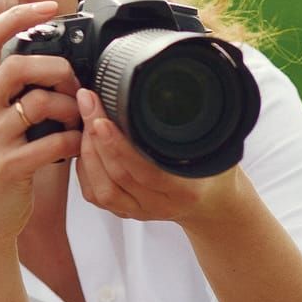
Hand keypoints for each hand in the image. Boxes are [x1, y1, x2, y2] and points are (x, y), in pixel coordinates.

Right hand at [0, 1, 83, 242]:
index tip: (48, 6)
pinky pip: (54, 141)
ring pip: (39, 101)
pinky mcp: (6, 166)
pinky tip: (80, 144)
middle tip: (75, 82)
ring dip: (70, 107)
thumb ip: (9, 92)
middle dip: (57, 67)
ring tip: (78, 118)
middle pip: (17, 65)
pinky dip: (75, 140)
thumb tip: (51, 59)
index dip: (16, 16)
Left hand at [75, 87, 242, 227]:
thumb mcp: (218, 146)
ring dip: (87, 152)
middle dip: (95, 136)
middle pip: (118, 174)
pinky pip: (96, 196)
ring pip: (102, 188)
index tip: (102, 117)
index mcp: (185, 189)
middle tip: (87, 102)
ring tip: (84, 120)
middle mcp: (160, 204)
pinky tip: (84, 146)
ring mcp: (141, 211)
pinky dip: (84, 169)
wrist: (213, 203)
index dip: (119, 146)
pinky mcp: (126, 212)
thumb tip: (183, 89)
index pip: (145, 170)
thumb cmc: (214, 172)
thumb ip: (200, 126)